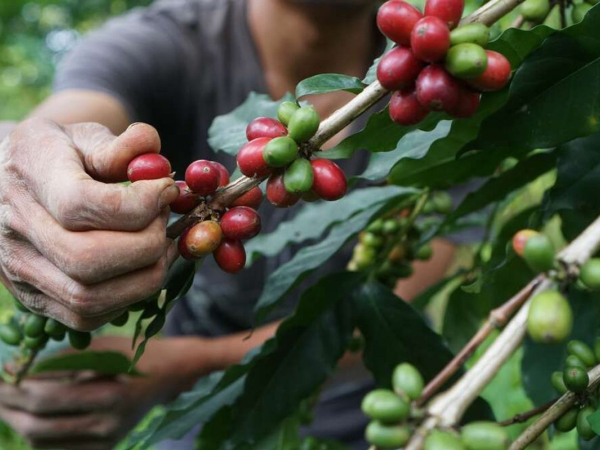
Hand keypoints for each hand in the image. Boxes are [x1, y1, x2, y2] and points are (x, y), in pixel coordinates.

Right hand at [0, 118, 179, 329]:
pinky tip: (140, 270)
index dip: (137, 203)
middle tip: (165, 222)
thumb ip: (119, 145)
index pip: (80, 203)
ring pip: (88, 297)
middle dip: (146, 244)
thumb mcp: (84, 136)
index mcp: (29, 172)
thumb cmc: (58, 156)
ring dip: (144, 278)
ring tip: (162, 247)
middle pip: (86, 259)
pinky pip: (85, 316)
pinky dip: (125, 299)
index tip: (166, 190)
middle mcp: (15, 225)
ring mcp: (19, 268)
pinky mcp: (32, 297)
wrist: (9, 183)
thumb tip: (150, 146)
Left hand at [0, 336, 208, 449]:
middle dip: (8, 408)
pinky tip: (28, 418)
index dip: (15, 388)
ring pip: (43, 443)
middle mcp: (106, 427)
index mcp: (109, 397)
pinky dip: (36, 436)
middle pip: (38, 426)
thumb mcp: (103, 349)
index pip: (46, 399)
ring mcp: (105, 442)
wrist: (171, 375)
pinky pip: (58, 449)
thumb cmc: (137, 354)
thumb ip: (63, 361)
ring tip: (5, 404)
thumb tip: (21, 370)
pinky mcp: (104, 448)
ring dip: (17, 423)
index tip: (1, 373)